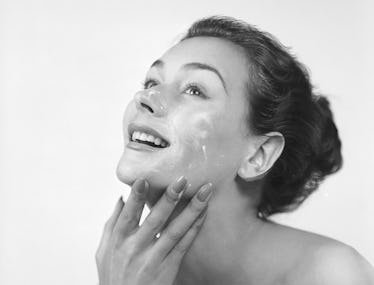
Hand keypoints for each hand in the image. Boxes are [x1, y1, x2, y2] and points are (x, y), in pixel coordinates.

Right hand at [95, 176, 212, 284]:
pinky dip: (194, 228)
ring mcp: (153, 258)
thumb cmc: (113, 278)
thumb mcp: (104, 252)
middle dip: (169, 198)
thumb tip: (120, 199)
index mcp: (118, 240)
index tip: (145, 178)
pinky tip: (204, 214)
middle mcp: (135, 248)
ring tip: (204, 193)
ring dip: (191, 210)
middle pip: (155, 219)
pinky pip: (184, 245)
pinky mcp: (168, 268)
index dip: (137, 197)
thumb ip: (111, 224)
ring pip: (175, 230)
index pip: (128, 214)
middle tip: (182, 180)